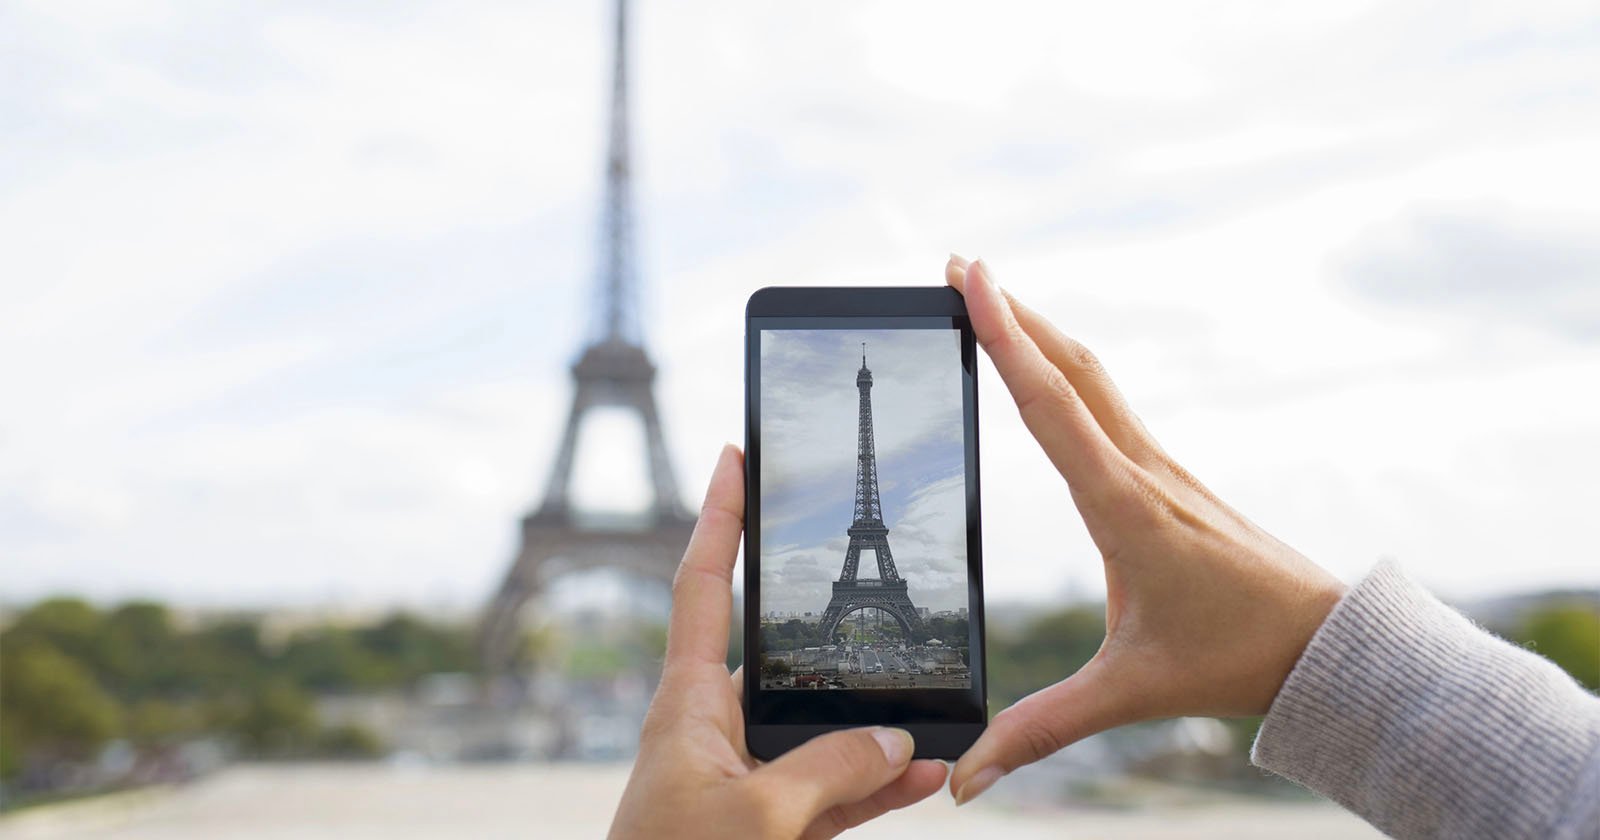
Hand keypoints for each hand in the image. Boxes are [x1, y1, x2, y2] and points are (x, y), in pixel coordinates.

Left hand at [609, 445, 949, 839]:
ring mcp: (744, 781)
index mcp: (686, 703)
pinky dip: (878, 787)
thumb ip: (832, 770)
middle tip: (895, 600)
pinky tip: (930, 775)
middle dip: (843, 643)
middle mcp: (714, 730)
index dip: (719, 517)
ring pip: (822, 736)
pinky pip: (833, 793)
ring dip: (877, 732)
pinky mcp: (769, 830)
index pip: (704, 585)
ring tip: (941, 710)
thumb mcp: (758, 820)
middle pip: (785, 662)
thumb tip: (898, 738)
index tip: (737, 454)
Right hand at [943, 256, 1346, 804]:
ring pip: (1095, 377)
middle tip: (961, 265)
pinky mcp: (1170, 478)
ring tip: (994, 299)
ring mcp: (1161, 467)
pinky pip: (1110, 403)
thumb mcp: (1128, 691)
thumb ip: (1041, 729)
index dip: (1005, 337)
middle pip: (1073, 366)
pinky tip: (1054, 373)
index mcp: (1124, 506)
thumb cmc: (1231, 657)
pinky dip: (1069, 370)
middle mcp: (1142, 470)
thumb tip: (968, 776)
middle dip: (1014, 310)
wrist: (1324, 643)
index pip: (1051, 405)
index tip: (971, 281)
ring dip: (1042, 331)